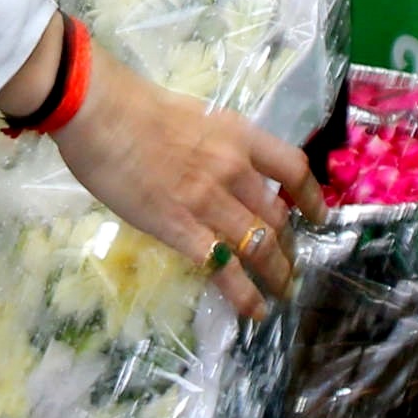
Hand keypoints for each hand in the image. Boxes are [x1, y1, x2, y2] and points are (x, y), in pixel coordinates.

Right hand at [42, 35, 326, 318]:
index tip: (318, 216)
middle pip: (278, 216)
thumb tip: (211, 167)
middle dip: (289, 246)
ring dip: (277, 274)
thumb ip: (211, 144)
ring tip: (281, 292)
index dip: (311, 197)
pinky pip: (225, 269)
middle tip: (287, 264)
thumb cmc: (131, 106)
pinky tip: (253, 311)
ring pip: (261, 247)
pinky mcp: (183, 229)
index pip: (292, 169)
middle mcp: (235, 171)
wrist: (98, 111)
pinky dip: (245, 294)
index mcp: (238, 137)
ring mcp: (211, 202)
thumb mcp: (191, 117)